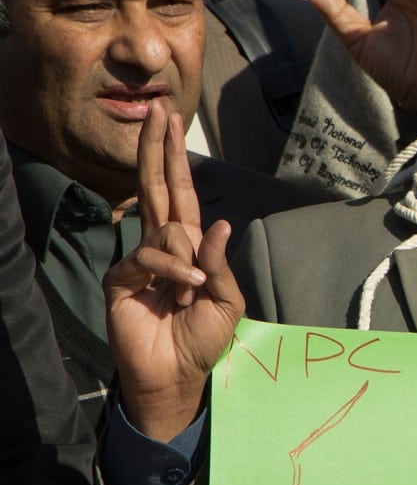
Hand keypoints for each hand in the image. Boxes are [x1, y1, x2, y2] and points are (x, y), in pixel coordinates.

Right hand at [104, 105, 243, 442]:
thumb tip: (217, 222)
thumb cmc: (204, 338)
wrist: (177, 374)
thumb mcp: (226, 298)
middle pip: (157, 186)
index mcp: (188, 244)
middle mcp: (162, 244)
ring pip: (166, 228)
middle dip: (157, 149)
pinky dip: (174, 272)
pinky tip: (184, 292)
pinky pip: (151, 256)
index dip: (173, 157)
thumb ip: (219, 262)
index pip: (179, 191)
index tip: (167, 121)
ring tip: (193, 295)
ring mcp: (139, 259)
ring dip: (188, 262)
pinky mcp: (121, 278)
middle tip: (155, 111)